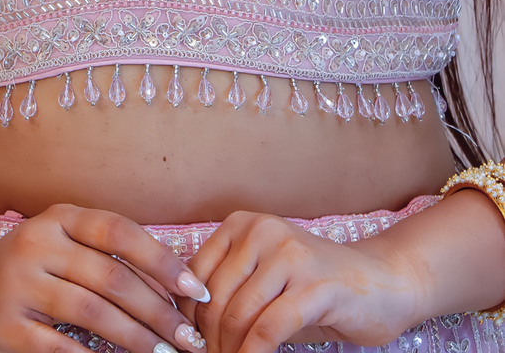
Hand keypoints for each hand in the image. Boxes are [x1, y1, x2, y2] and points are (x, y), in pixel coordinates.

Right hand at [0, 203, 207, 352]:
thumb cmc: (23, 266)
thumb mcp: (59, 242)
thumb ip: (103, 254)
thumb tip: (170, 284)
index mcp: (60, 218)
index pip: (121, 232)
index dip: (163, 261)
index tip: (195, 291)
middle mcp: (39, 243)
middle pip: (113, 276)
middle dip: (159, 311)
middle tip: (189, 338)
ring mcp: (20, 284)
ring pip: (93, 312)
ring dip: (136, 338)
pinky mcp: (5, 326)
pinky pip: (61, 347)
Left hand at [179, 211, 420, 352]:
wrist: (382, 282)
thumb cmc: (314, 287)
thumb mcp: (264, 279)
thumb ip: (229, 291)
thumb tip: (183, 329)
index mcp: (243, 224)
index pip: (194, 275)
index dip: (186, 317)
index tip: (190, 345)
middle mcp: (264, 232)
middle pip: (214, 299)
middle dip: (208, 340)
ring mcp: (291, 256)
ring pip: (237, 315)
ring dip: (231, 351)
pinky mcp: (315, 287)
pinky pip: (268, 329)